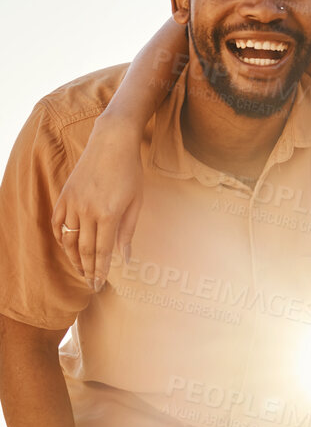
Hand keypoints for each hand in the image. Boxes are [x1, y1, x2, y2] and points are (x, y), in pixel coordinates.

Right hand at [51, 122, 144, 291]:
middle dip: (88, 270)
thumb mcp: (136, 201)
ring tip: (81, 270)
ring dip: (74, 258)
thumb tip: (126, 258)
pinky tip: (68, 247)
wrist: (112, 142)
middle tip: (91, 284)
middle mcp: (88, 211)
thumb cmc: (130, 171)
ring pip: (69, 240)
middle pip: (85, 250)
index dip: (100, 270)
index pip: (102, 251)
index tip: (100, 284)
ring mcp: (73, 203)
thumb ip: (128, 231)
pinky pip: (57, 223)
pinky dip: (61, 238)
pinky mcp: (64, 195)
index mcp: (109, 213)